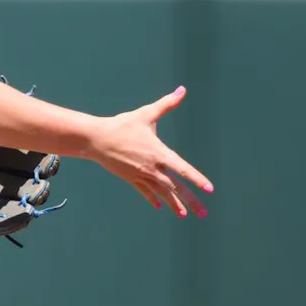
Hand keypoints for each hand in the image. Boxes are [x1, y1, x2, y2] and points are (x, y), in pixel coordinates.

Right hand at [88, 86, 212, 217]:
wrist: (97, 140)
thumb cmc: (122, 125)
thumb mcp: (146, 114)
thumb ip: (167, 103)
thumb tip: (182, 89)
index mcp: (159, 153)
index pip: (182, 169)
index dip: (197, 179)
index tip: (209, 190)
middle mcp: (152, 168)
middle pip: (175, 188)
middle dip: (191, 201)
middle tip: (203, 213)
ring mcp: (140, 176)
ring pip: (161, 193)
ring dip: (174, 205)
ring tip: (184, 215)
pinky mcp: (130, 179)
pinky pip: (145, 191)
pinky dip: (153, 199)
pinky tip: (160, 207)